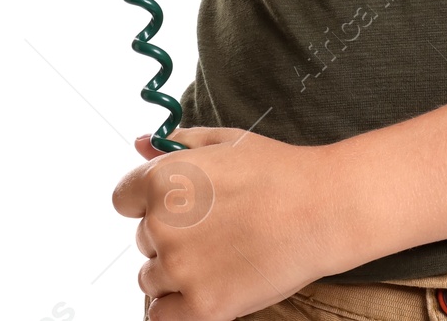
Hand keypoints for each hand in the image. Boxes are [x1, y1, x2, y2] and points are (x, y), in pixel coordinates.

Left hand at [114, 126, 364, 320]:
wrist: (323, 209)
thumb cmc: (278, 172)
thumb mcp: (225, 143)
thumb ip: (177, 144)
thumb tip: (141, 144)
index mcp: (162, 180)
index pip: (123, 199)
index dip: (149, 201)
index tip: (177, 206)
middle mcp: (162, 224)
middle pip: (143, 239)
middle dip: (172, 236)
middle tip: (216, 228)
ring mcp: (180, 268)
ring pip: (151, 278)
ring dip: (176, 271)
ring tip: (220, 255)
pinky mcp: (202, 306)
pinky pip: (161, 315)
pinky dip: (177, 307)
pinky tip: (207, 287)